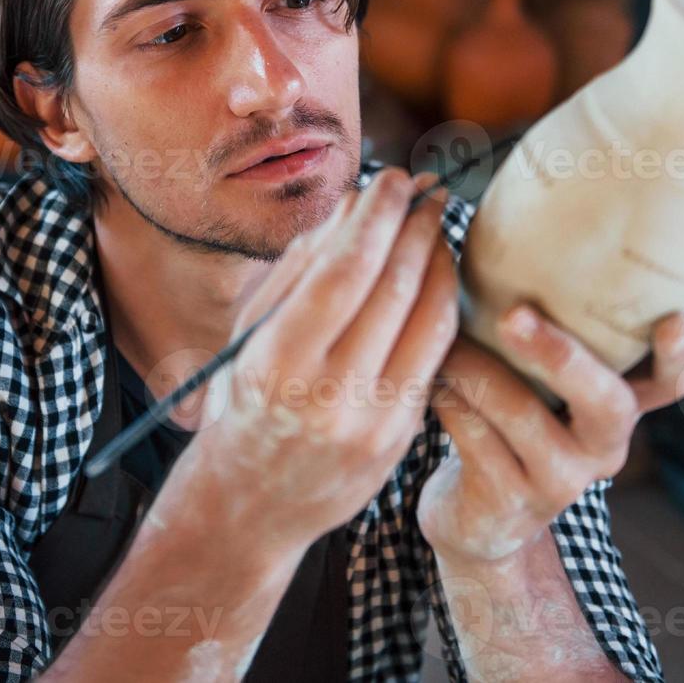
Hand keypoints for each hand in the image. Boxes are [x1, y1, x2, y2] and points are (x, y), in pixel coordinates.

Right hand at [185, 167, 459, 551]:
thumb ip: (298, 269)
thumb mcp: (248, 336)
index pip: (342, 271)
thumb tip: (352, 204)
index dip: (376, 216)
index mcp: (276, 364)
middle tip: (427, 188)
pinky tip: (438, 274)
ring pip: (427, 321)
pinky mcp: (401, 439)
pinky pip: (434, 356)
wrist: (251, 505)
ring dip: (440, 261)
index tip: (391, 178)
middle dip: (415, 227)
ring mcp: (371, 422)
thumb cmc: (242, 405)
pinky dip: (441, 305)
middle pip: (392, 289)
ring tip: (438, 222)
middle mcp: (327, 397)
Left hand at [416, 304, 683, 563]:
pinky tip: (426, 382)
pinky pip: (475, 436)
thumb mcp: (534, 383)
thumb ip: (539, 333)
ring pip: (519, 411)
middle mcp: (603, 449)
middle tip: (514, 314)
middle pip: (605, 402)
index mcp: (618, 409)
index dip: (677, 357)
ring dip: (471, 366)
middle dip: (560, 353)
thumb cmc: (503, 422)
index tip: (672, 319)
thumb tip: (510, 236)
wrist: (477, 518)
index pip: (668, 386)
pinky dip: (446, 399)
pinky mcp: (511, 502)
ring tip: (441, 339)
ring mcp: (560, 482)